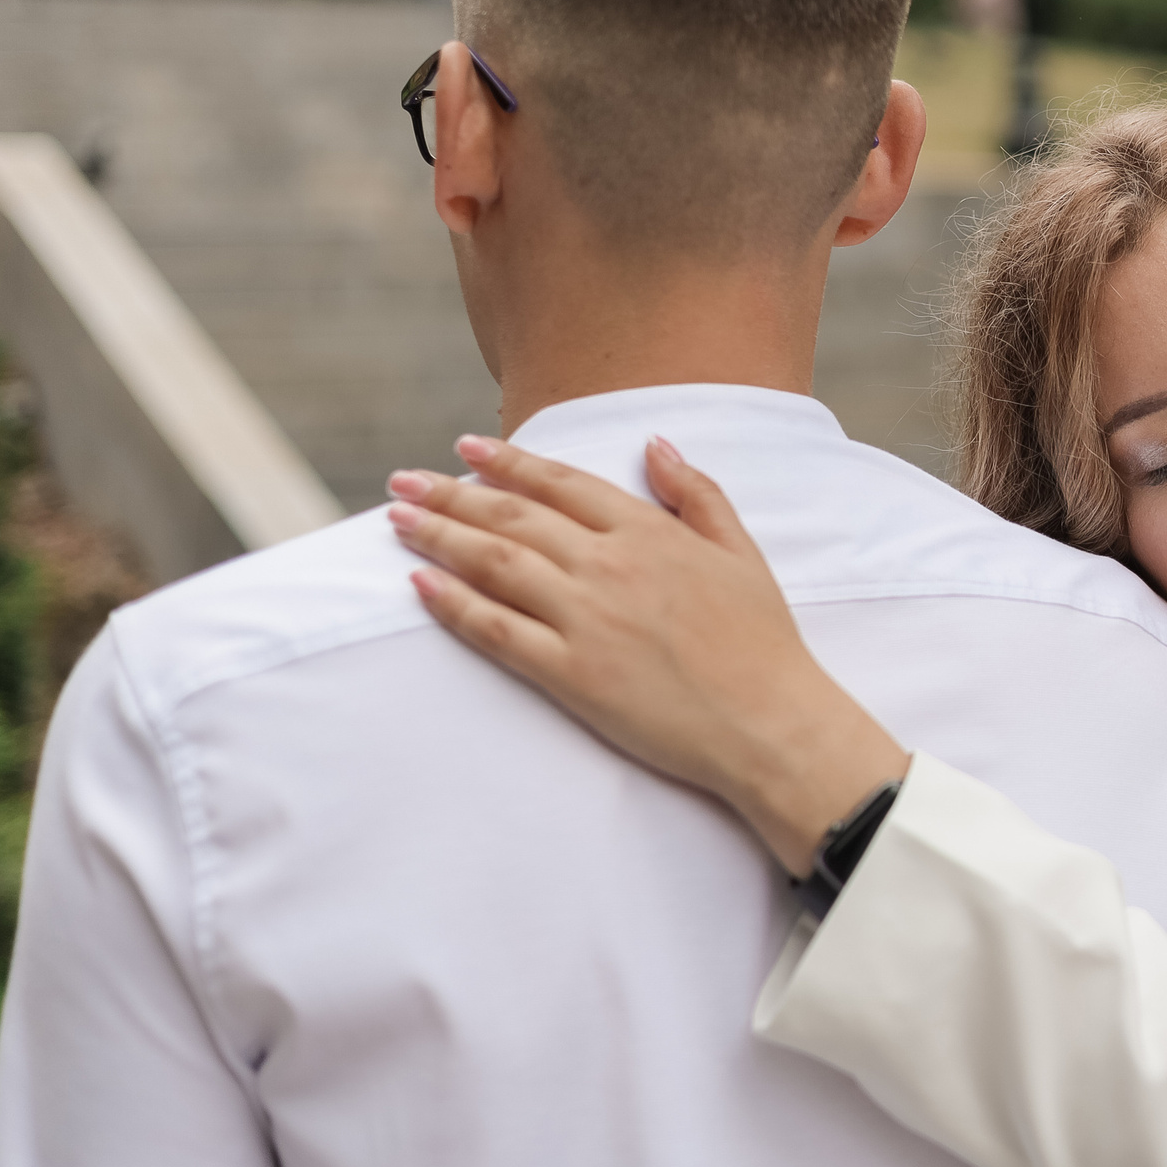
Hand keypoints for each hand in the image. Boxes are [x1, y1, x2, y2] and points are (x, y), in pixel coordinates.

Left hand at [385, 435, 907, 875]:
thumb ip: (696, 494)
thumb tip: (654, 445)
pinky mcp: (571, 673)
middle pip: (512, 517)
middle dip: (451, 493)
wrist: (769, 721)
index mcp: (650, 533)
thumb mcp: (741, 552)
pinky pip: (497, 631)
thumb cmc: (763, 642)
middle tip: (404, 479)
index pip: (561, 483)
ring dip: (439, 535)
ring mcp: (586, 618)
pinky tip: (420, 584)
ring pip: (494, 564)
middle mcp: (609, 565)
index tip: (467, 448)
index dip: (509, 462)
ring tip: (397, 519)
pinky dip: (454, 604)